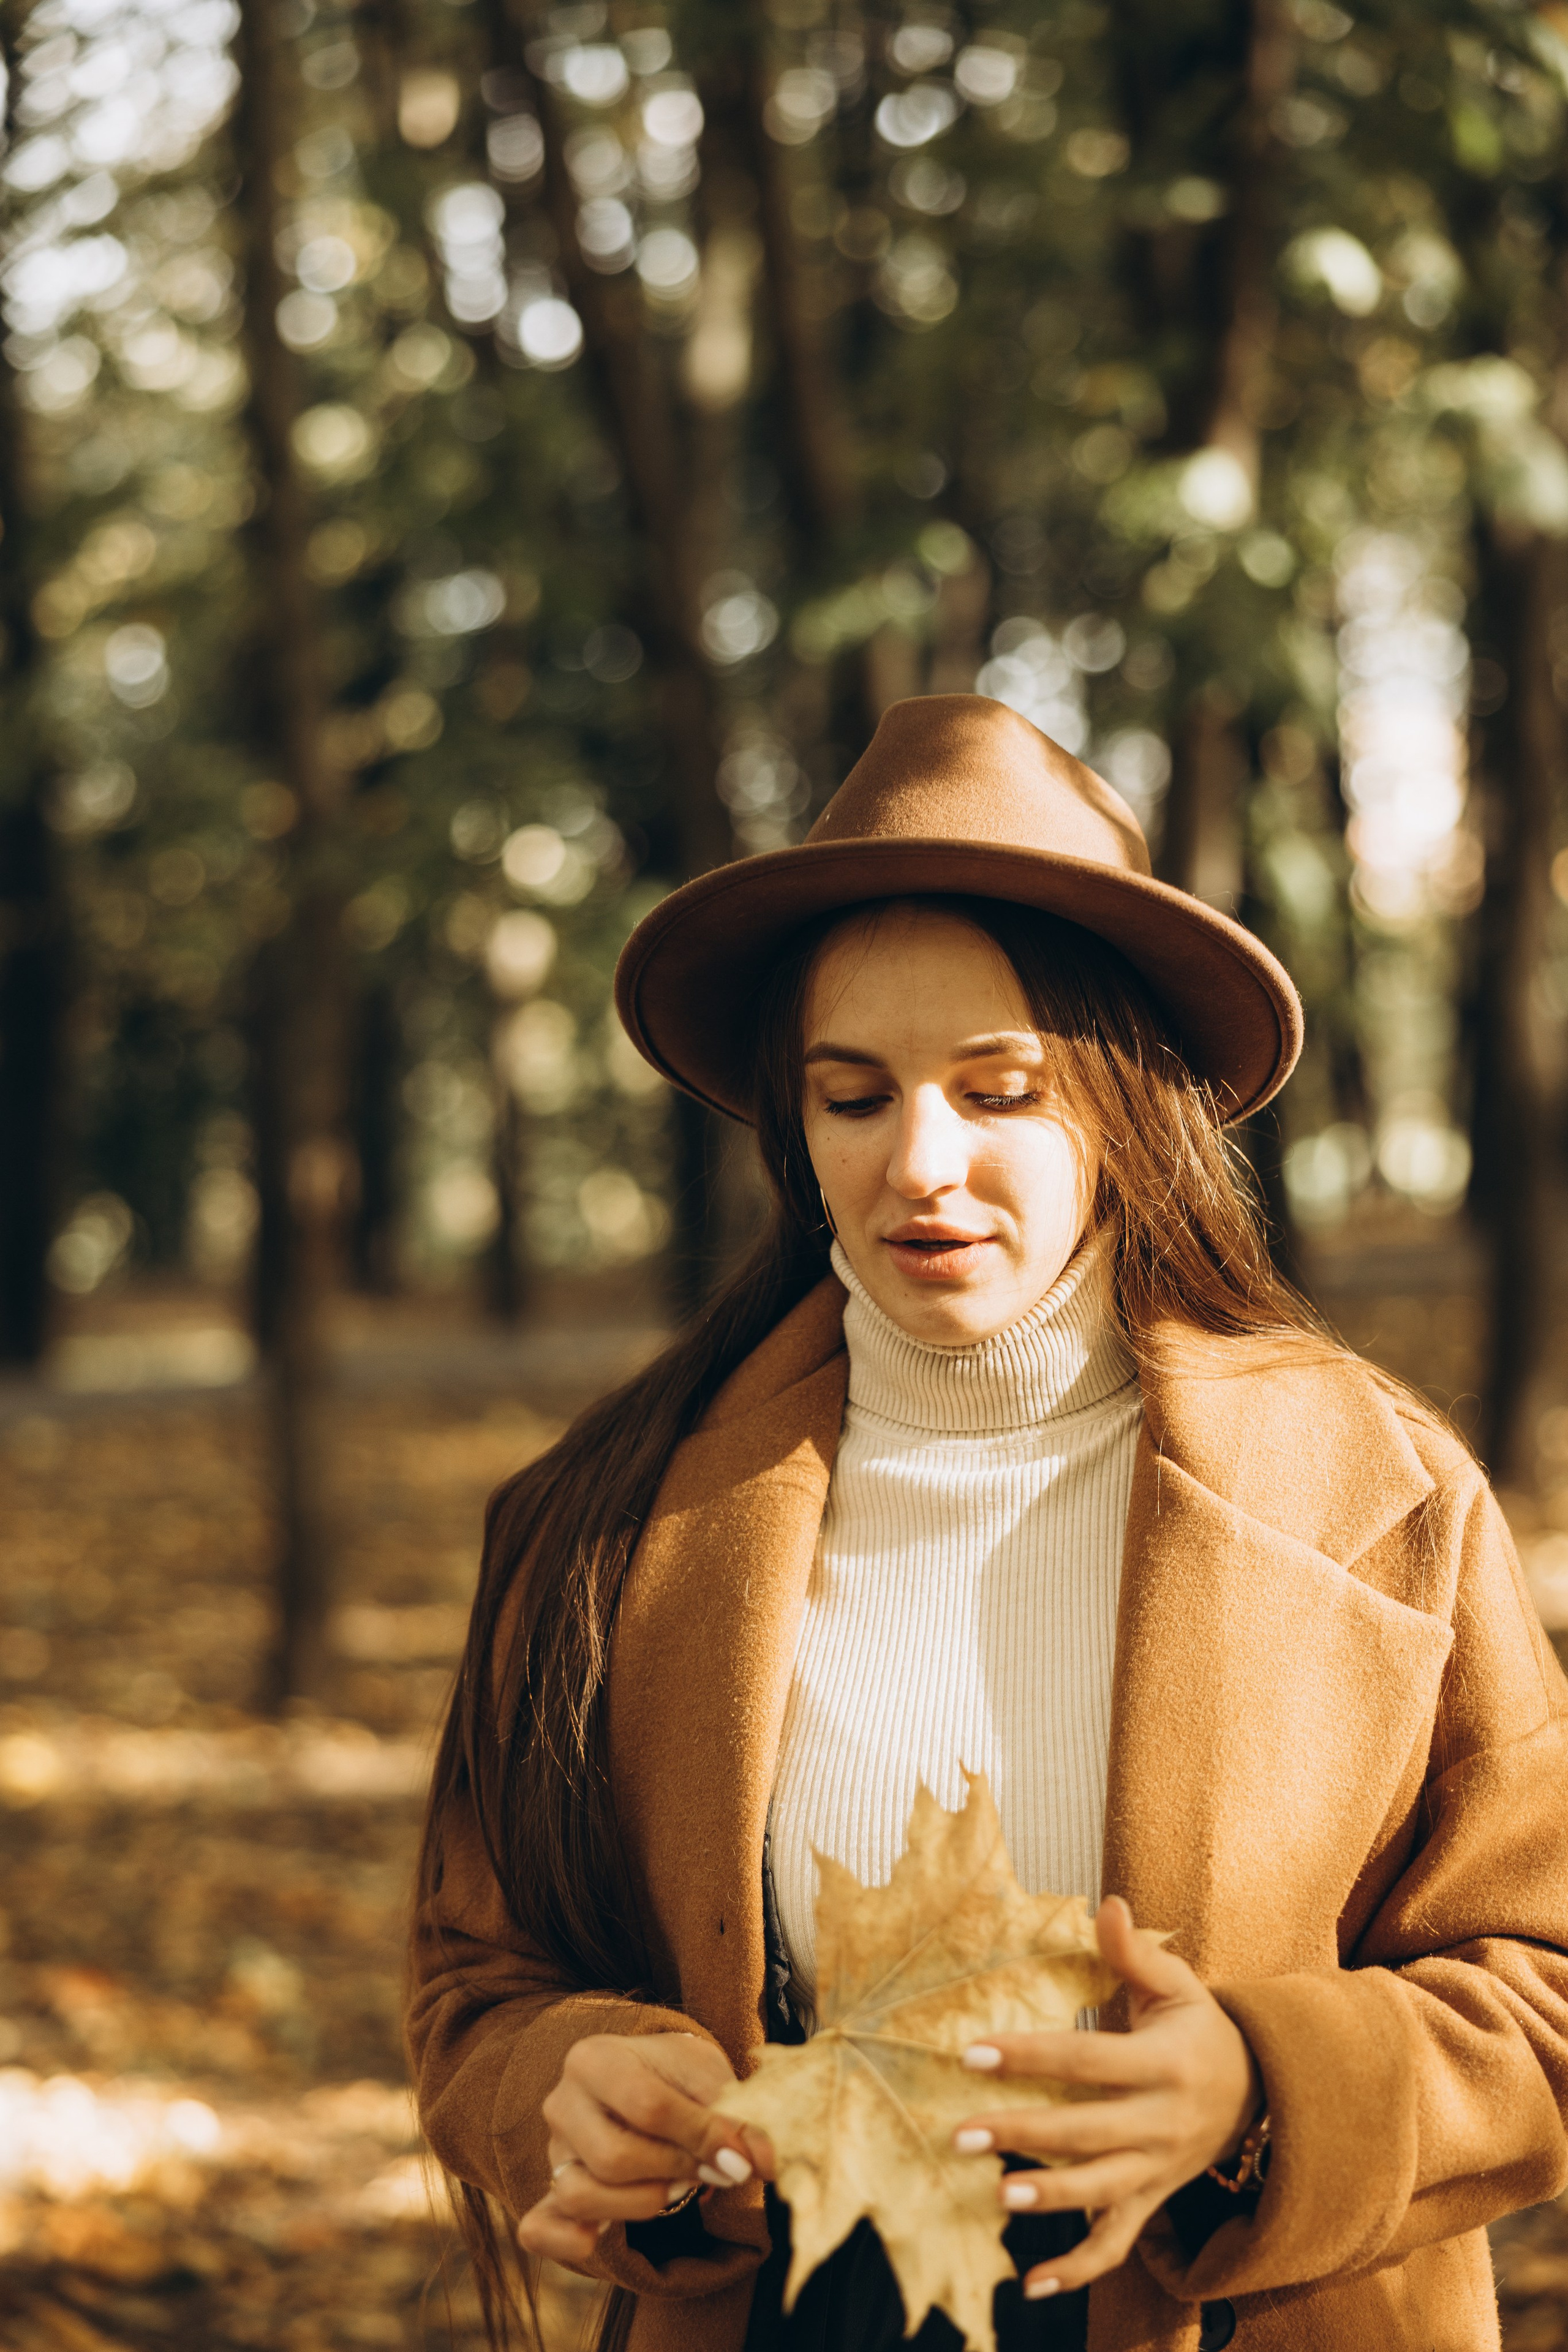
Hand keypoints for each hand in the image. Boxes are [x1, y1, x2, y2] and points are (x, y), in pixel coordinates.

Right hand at [518, 2031, 762, 2271]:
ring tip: (678, 2186)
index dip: (700, 2139)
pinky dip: (568, 2241)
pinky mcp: (551, 2193)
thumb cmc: (677, 2076)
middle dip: (674, 2172)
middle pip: (612, 2157)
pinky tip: (600, 2237)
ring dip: (642, 2204)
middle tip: (711, 2172)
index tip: (742, 2161)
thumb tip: (767, 2161)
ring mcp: (552, 2151)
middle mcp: (562, 2102)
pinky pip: (542, 2228)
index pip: (647, 2106)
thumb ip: (735, 2116)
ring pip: (581, 2195)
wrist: (647, 2078)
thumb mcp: (708, 2077)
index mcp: (595, 2058)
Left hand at [952, 1896, 1260, 2302]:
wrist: (1263, 2093)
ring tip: (996, 2197)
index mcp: (1164, 2064)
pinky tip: (1030, 2285)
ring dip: (1050, 2199)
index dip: (1031, 2055)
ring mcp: (1159, 2169)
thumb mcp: (1179, 1986)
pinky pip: (1117, 2245)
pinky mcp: (1155, 2200)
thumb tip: (1105, 1902)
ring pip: (1102, 2193)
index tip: (972, 2053)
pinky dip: (1076, 2270)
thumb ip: (1136, 1952)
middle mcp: (1162, 2122)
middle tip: (960, 2133)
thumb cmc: (1204, 2029)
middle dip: (1023, 2133)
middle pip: (1087, 2132)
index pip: (1087, 2060)